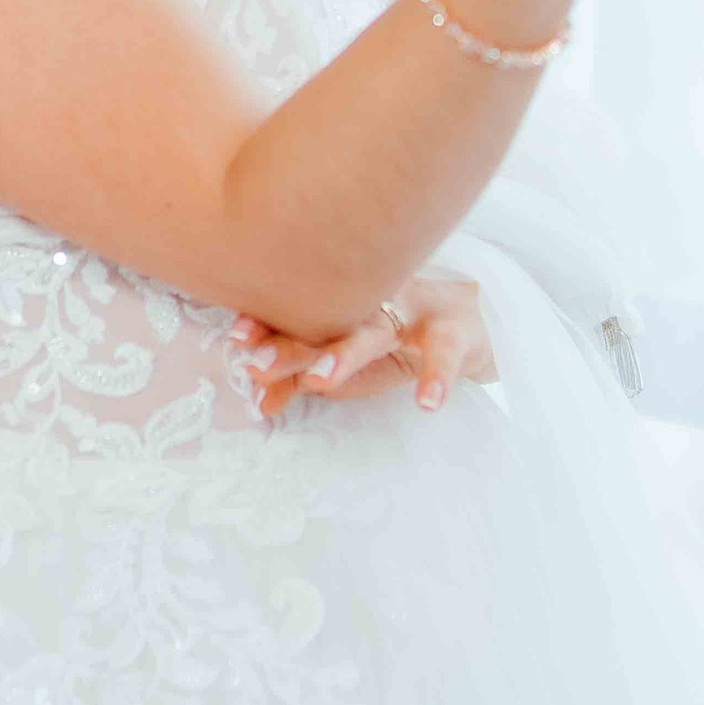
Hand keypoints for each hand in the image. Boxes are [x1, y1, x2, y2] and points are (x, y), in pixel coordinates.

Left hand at [227, 268, 495, 419]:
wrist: (467, 321)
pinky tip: (427, 402)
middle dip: (291, 343)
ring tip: (320, 381)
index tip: (236, 338)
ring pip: (375, 331)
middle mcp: (371, 299)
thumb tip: (261, 405)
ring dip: (346, 355)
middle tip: (259, 365)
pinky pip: (445, 354)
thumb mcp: (346, 357)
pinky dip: (437, 377)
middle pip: (328, 319)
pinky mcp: (454, 332)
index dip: (267, 323)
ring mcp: (412, 312)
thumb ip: (301, 378)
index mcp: (342, 303)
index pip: (298, 312)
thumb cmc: (393, 338)